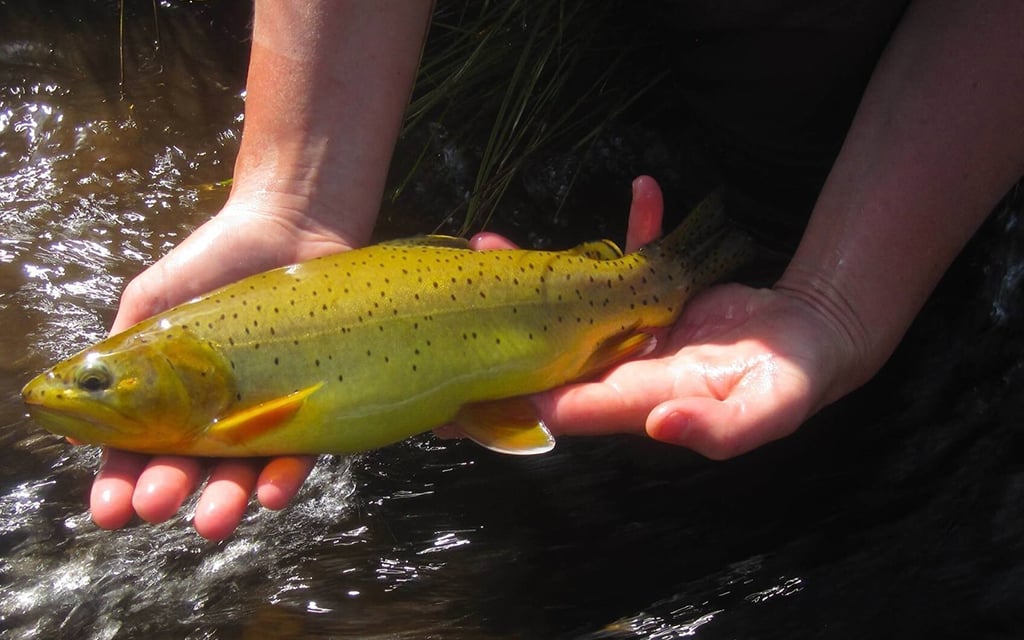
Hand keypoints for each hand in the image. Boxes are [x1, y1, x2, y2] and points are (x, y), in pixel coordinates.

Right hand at [91, 197, 361, 540]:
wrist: (289, 226)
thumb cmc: (212, 262)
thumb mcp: (151, 302)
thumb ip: (118, 352)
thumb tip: (74, 412)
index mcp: (170, 399)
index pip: (138, 453)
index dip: (120, 485)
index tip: (108, 511)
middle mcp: (216, 415)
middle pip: (190, 470)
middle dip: (170, 492)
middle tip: (158, 505)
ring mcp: (264, 412)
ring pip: (244, 472)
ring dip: (226, 500)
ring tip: (213, 520)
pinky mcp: (312, 405)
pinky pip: (301, 450)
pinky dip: (284, 475)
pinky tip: (271, 493)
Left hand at [478, 176, 864, 458]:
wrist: (811, 342)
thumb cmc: (790, 384)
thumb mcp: (765, 413)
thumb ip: (716, 429)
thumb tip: (659, 427)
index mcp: (640, 399)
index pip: (568, 400)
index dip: (518, 390)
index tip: (469, 375)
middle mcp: (626, 366)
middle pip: (553, 348)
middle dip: (502, 326)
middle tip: (454, 296)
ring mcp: (638, 328)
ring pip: (579, 301)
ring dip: (542, 273)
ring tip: (493, 242)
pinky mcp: (658, 293)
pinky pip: (637, 256)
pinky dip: (639, 225)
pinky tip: (645, 190)